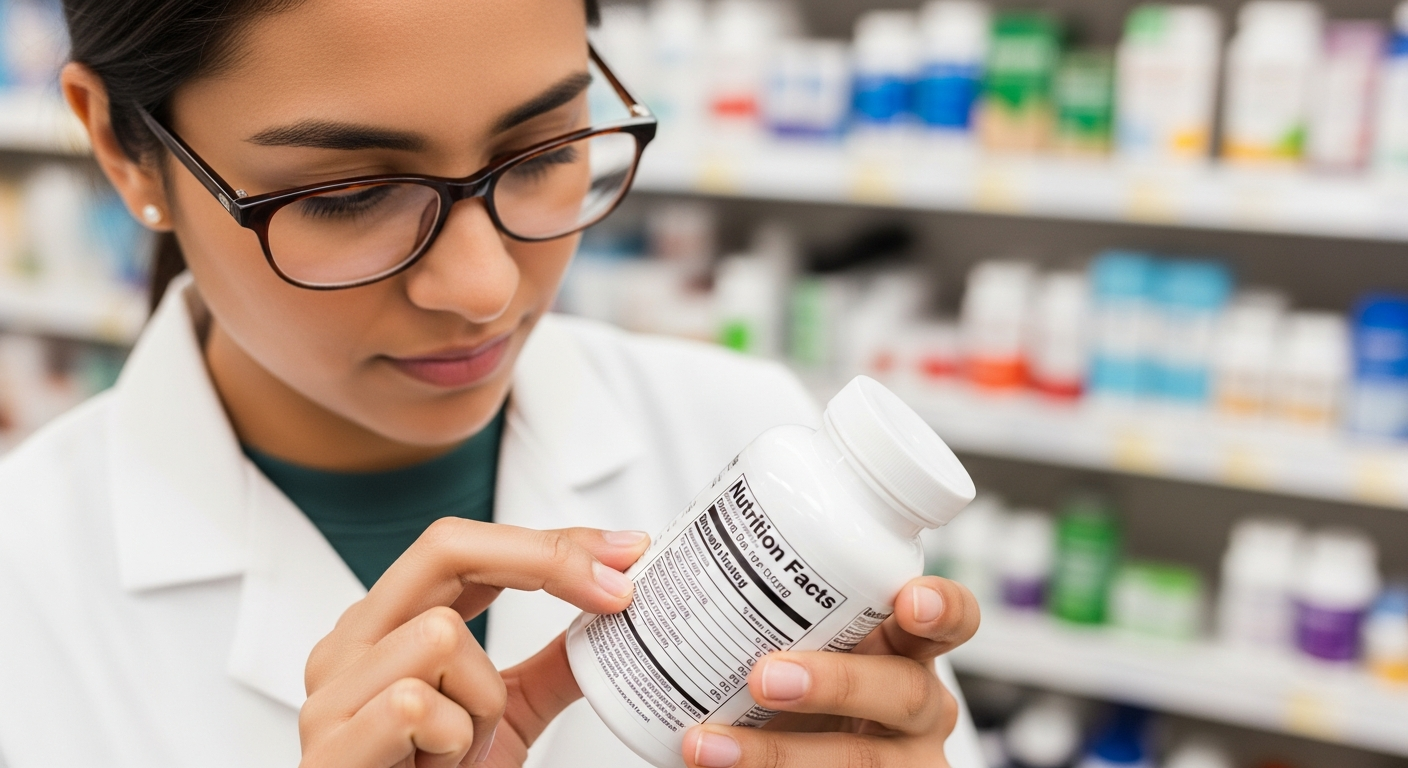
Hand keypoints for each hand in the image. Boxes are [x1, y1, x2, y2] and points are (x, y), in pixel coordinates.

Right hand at [298, 519, 649, 767]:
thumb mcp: (505, 716)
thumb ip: (550, 666)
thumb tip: (612, 614)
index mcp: (385, 626)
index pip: (462, 545)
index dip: (548, 540)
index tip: (624, 551)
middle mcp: (349, 645)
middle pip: (445, 547)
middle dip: (542, 560)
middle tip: (611, 593)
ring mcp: (330, 692)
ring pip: (441, 635)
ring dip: (482, 703)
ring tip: (464, 750)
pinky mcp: (330, 744)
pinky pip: (417, 703)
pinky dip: (453, 742)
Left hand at [681, 576, 979, 767]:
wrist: (748, 756)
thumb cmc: (775, 683)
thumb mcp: (772, 630)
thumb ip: (721, 590)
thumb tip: (628, 552)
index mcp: (900, 645)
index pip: (948, 619)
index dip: (943, 607)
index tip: (907, 599)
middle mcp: (912, 704)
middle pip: (906, 693)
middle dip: (838, 683)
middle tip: (766, 676)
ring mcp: (894, 762)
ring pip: (861, 764)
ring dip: (780, 755)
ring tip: (706, 745)